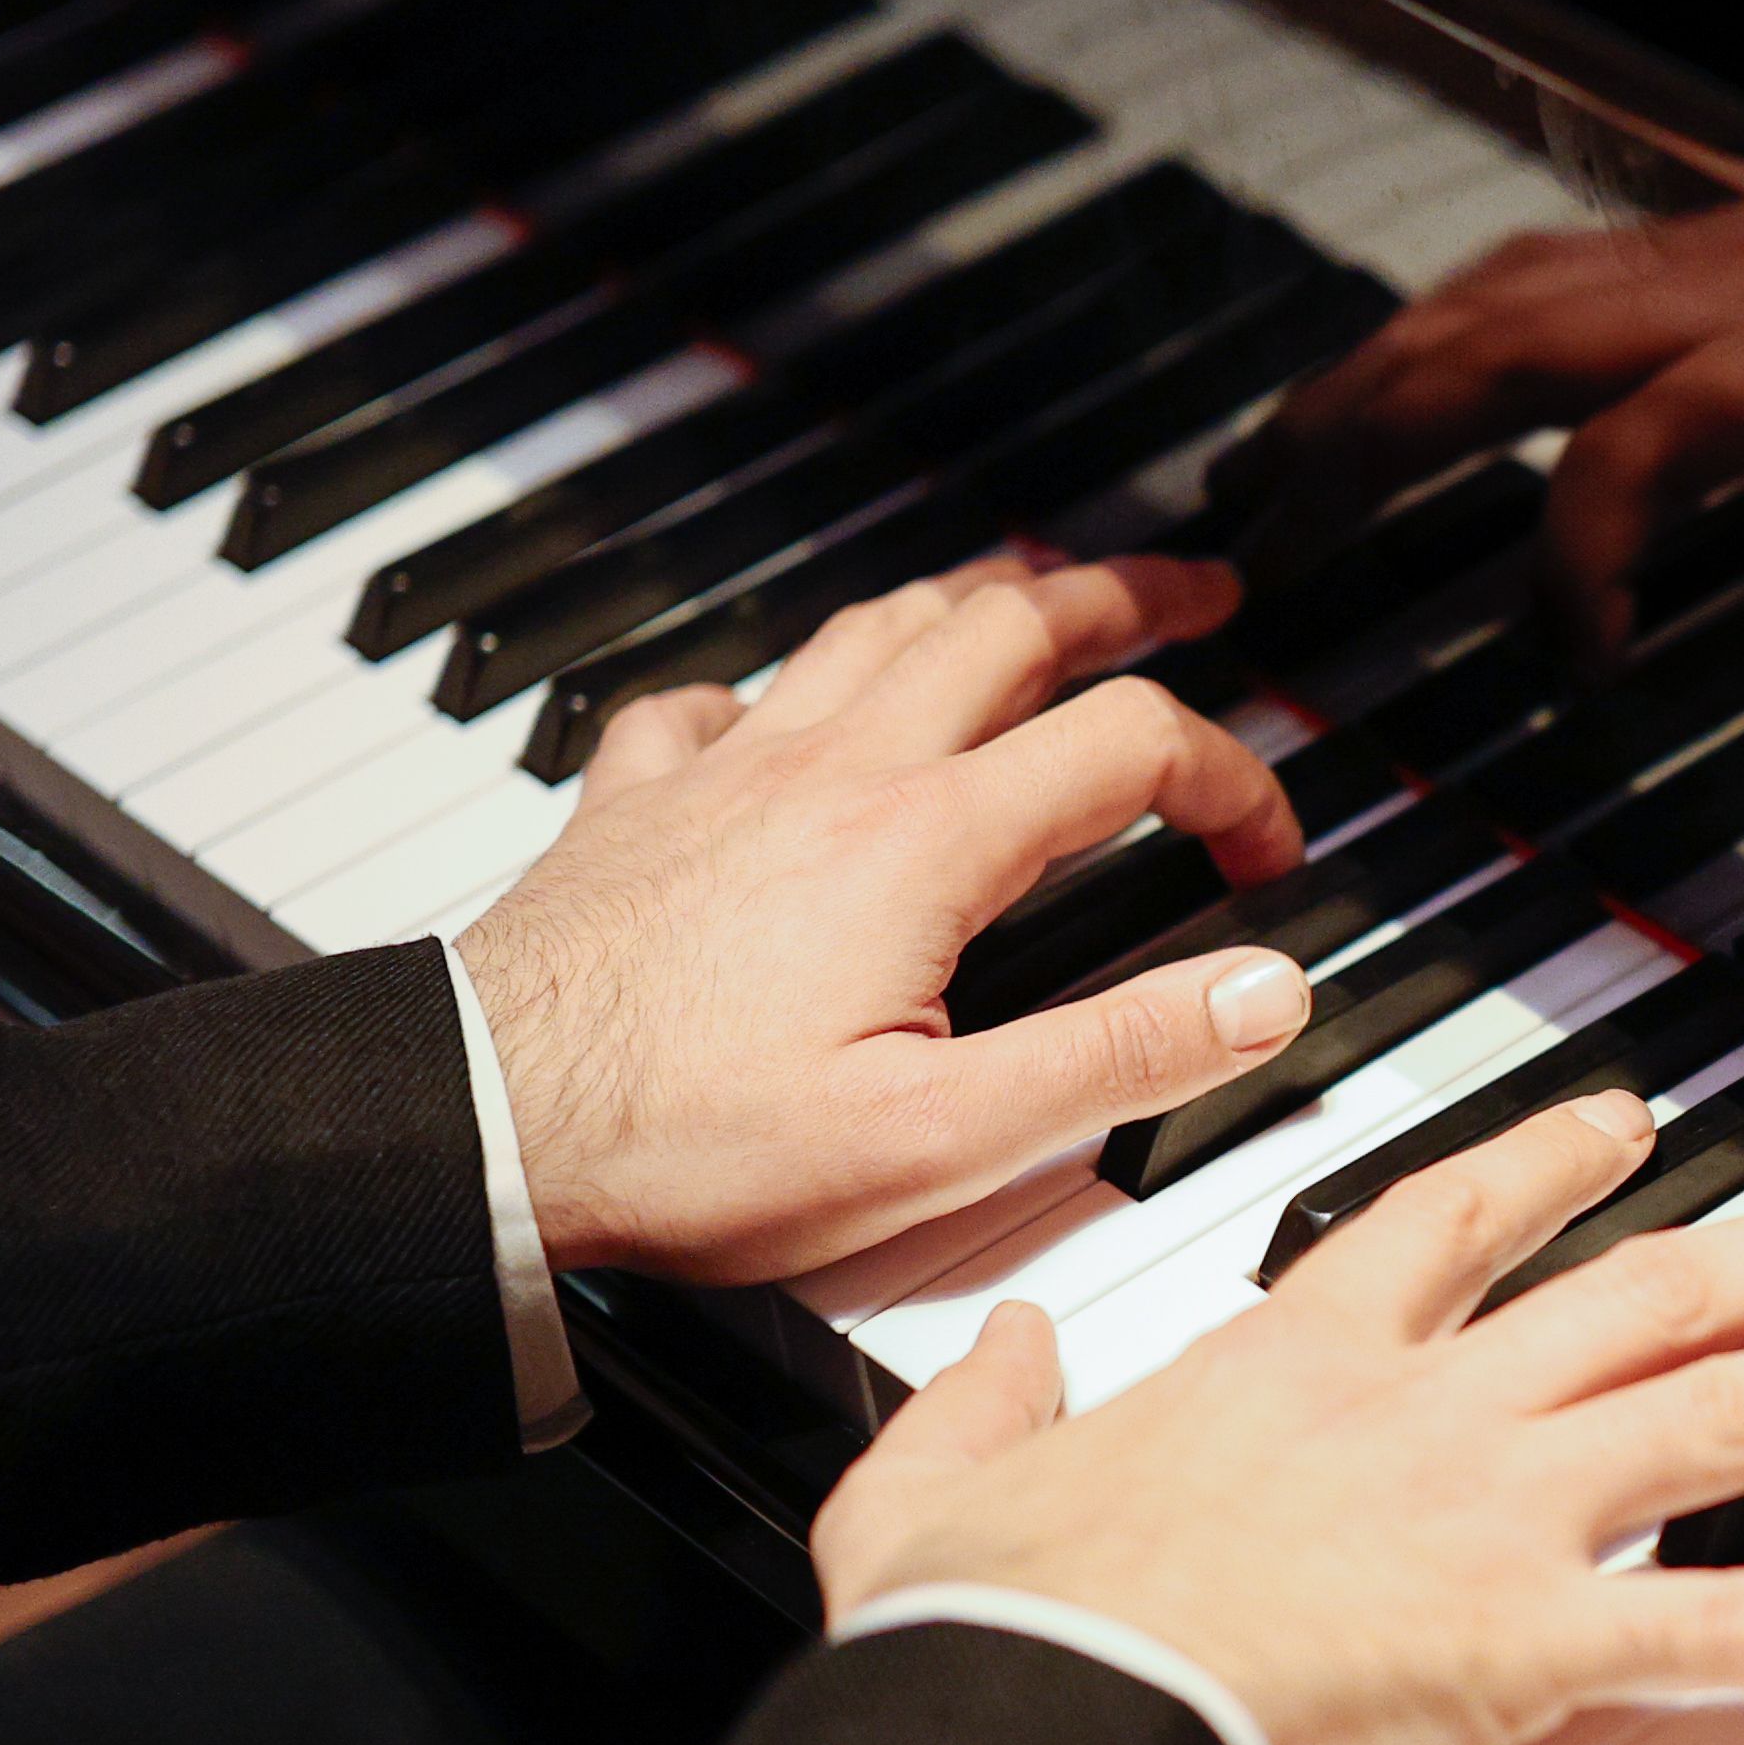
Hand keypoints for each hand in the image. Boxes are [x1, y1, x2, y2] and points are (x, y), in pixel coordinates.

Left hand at [457, 561, 1311, 1282]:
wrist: (477, 1127)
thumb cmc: (688, 1147)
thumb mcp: (941, 1140)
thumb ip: (1117, 1057)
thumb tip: (1266, 993)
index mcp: (923, 845)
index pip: (1128, 745)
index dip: (1227, 779)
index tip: (1265, 851)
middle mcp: (831, 776)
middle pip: (1006, 625)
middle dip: (1121, 598)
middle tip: (1197, 597)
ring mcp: (726, 776)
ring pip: (873, 626)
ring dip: (976, 599)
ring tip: (1036, 598)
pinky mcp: (635, 807)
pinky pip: (712, 700)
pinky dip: (775, 686)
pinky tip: (780, 712)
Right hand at [806, 1102, 1743, 1744]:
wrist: (1021, 1721)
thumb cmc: (978, 1636)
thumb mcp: (930, 1488)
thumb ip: (987, 1405)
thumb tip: (1010, 1348)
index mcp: (1284, 1368)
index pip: (1443, 1227)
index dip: (1548, 1166)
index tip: (1627, 1127)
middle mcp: (1423, 1413)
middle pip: (1655, 1290)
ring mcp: (1496, 1515)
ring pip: (1739, 1409)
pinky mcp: (1538, 1639)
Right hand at [1239, 197, 1743, 665]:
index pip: (1649, 431)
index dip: (1585, 551)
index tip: (1581, 669)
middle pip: (1511, 336)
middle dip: (1367, 441)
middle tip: (1263, 554)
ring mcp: (1715, 238)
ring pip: (1492, 293)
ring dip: (1364, 383)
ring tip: (1257, 483)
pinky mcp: (1707, 237)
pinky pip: (1530, 271)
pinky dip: (1426, 340)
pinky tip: (1366, 398)